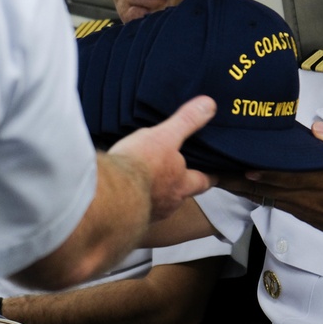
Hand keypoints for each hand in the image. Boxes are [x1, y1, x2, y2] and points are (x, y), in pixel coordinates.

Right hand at [107, 95, 216, 221]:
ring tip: (147, 184)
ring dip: (154, 195)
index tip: (214, 176)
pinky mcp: (127, 219)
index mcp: (182, 184)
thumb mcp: (165, 136)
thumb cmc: (141, 165)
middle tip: (176, 177)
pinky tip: (124, 194)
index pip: (203, 181)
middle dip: (179, 187)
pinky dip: (133, 201)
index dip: (209, 177)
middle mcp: (169, 203)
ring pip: (158, 204)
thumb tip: (210, 104)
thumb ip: (186, 122)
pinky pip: (134, 209)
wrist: (108, 195)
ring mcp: (148, 213)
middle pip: (180, 195)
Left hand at [219, 121, 322, 242]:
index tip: (236, 155)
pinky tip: (233, 184)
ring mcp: (298, 205)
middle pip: (263, 184)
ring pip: (261, 194)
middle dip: (236, 174)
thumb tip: (318, 128)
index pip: (284, 171)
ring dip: (236, 184)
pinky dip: (248, 193)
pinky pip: (267, 201)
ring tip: (212, 171)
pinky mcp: (296, 211)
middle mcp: (305, 194)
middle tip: (210, 162)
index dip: (258, 166)